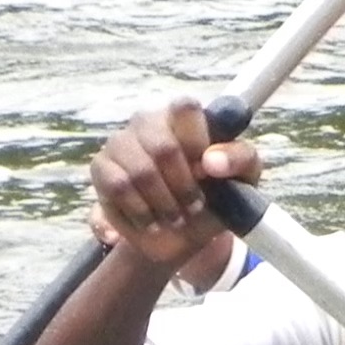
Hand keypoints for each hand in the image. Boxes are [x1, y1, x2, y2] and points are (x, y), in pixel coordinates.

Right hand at [90, 97, 260, 268]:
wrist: (183, 237)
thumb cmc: (214, 199)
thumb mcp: (242, 181)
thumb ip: (240, 160)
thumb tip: (210, 160)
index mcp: (185, 118)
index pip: (185, 107)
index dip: (196, 142)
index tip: (206, 172)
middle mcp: (150, 122)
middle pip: (163, 146)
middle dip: (183, 186)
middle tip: (194, 206)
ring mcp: (122, 142)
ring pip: (141, 171)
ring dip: (164, 204)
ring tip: (175, 218)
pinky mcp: (101, 167)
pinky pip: (118, 187)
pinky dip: (141, 213)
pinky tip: (152, 223)